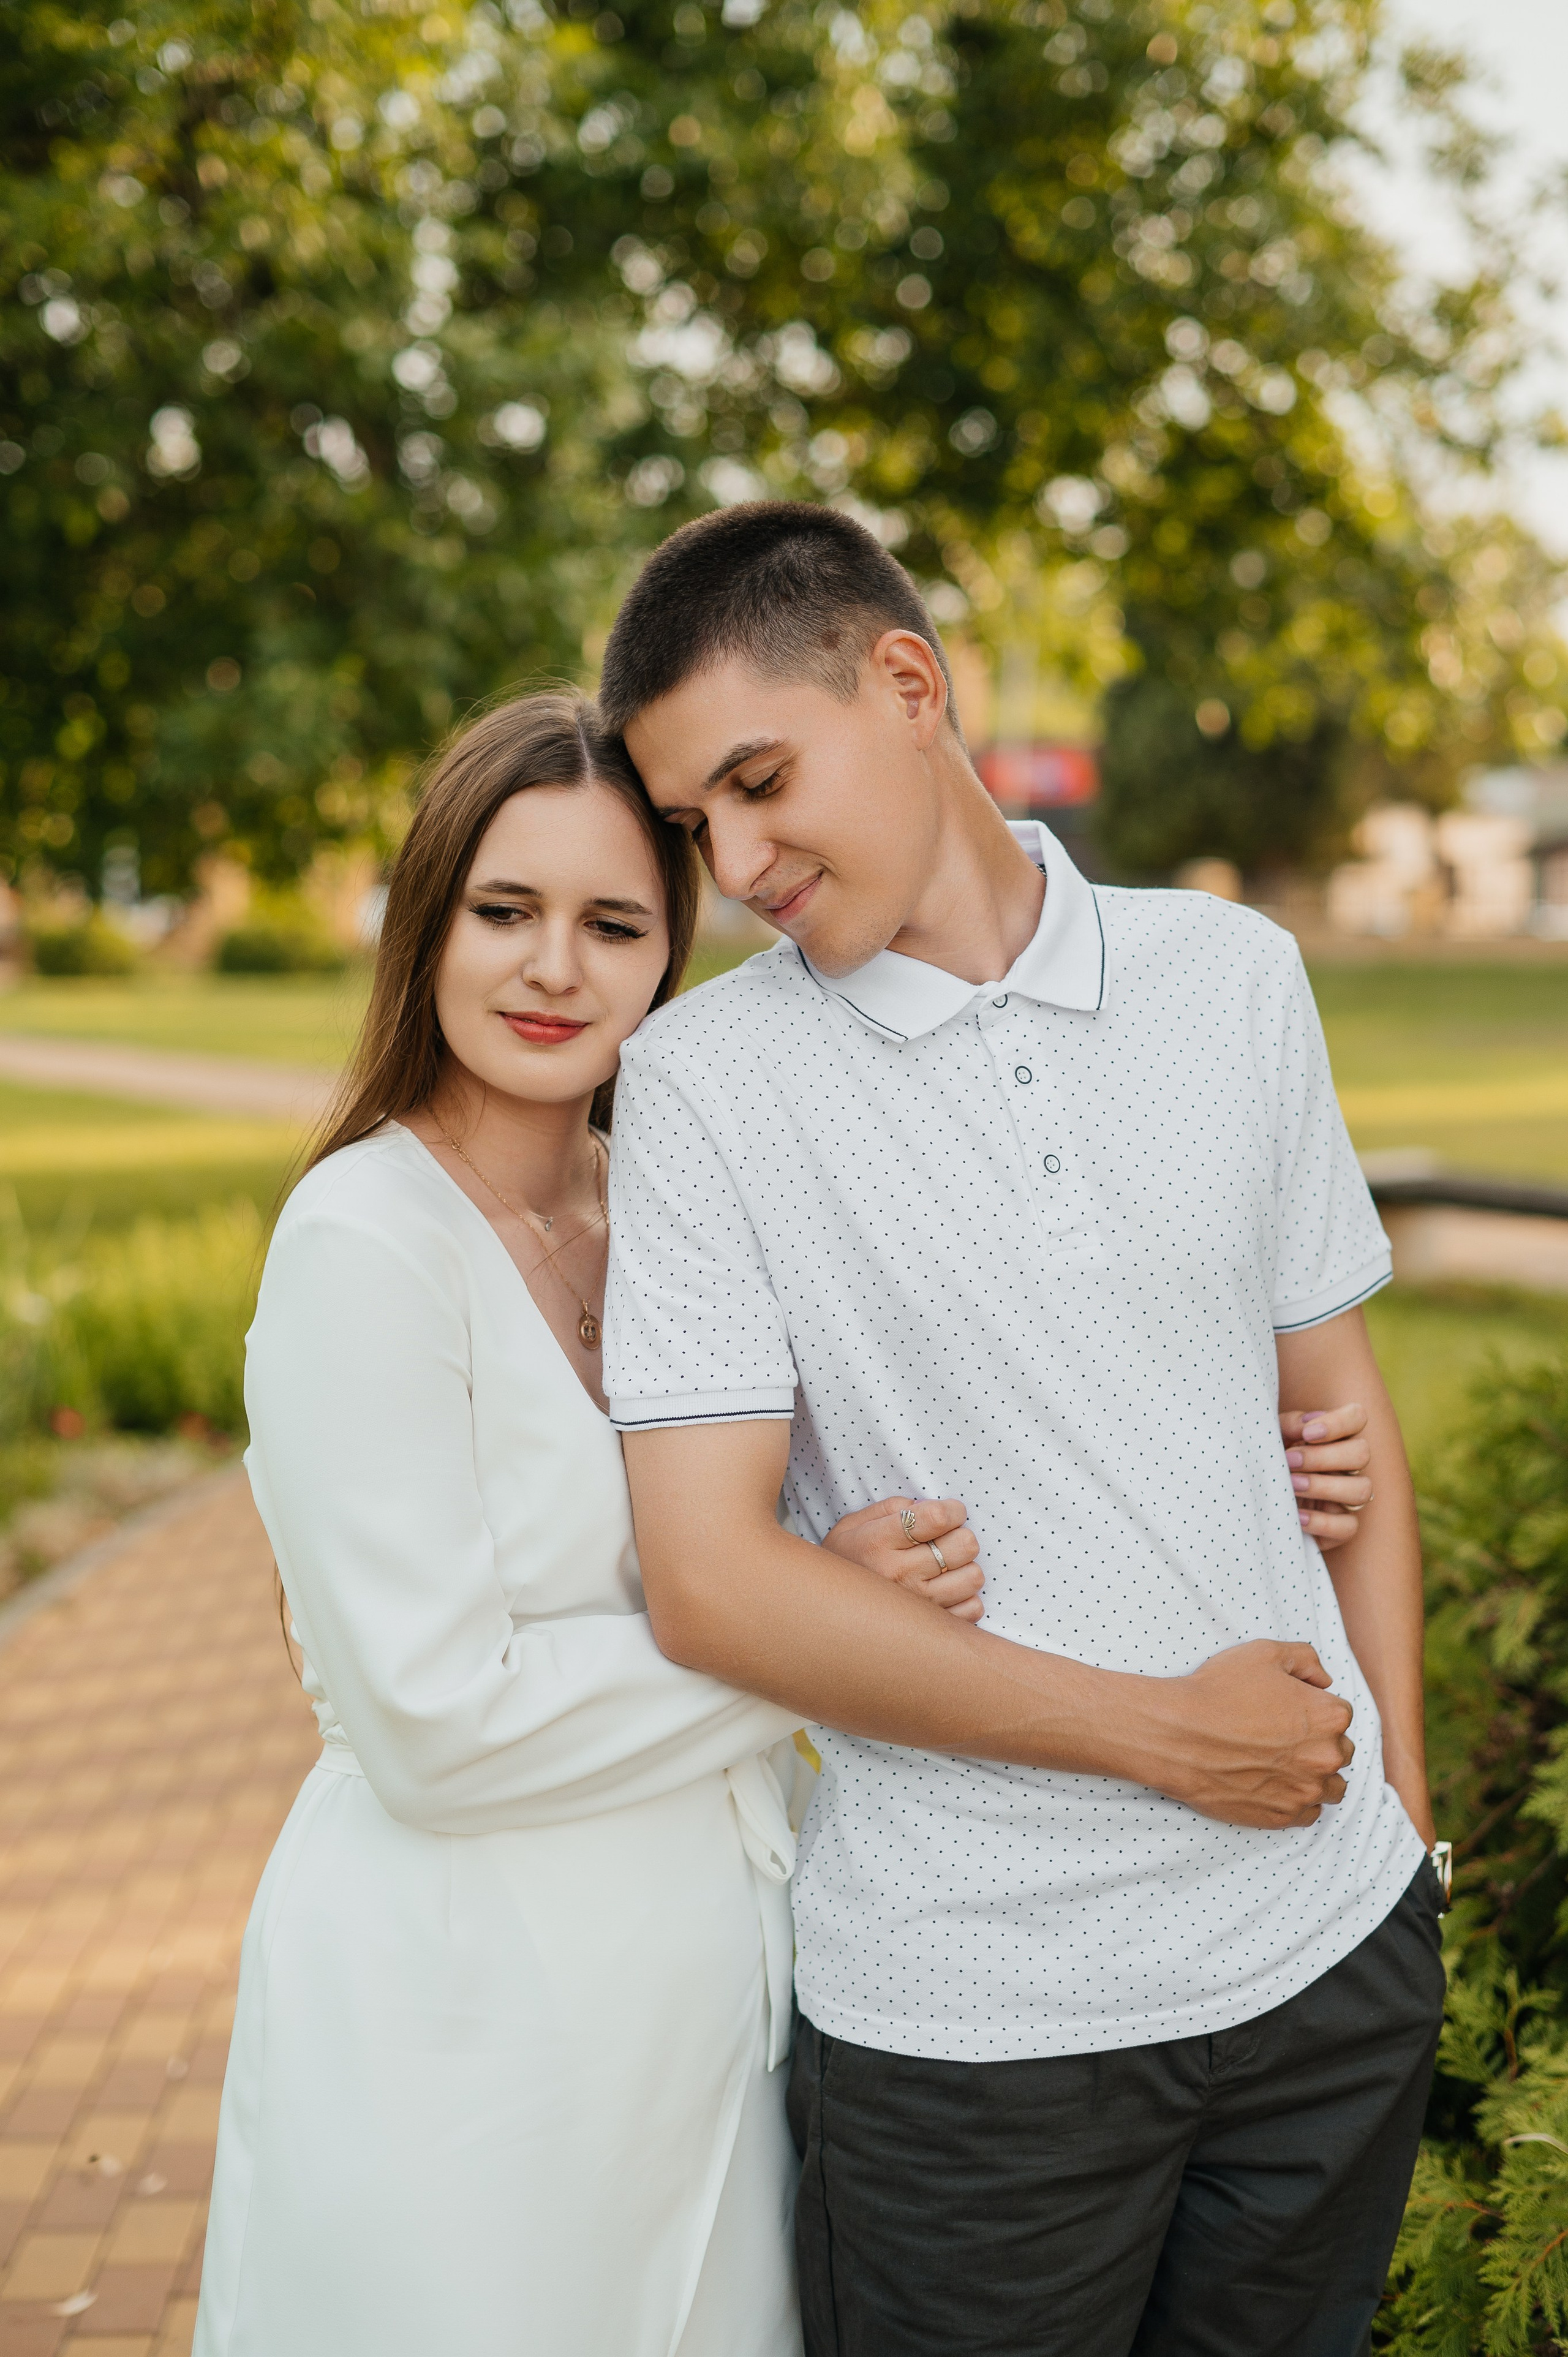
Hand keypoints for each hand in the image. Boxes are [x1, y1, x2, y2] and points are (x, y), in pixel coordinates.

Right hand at [823, 1496, 983, 1621]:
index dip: (953, 1510)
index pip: (938, 1517)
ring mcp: (917, 1605)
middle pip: (964, 1545)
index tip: (949, 1513)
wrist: (827, 1610)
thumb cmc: (847, 1559)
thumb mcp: (855, 1524)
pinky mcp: (930, 1628)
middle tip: (944, 1541)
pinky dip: (964, 1598)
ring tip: (943, 1567)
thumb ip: (893, 1508)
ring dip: (964, 1567)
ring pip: (973, 1576)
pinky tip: (944, 1591)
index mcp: (879, 1542)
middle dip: (959, 1536)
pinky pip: (973, 1608)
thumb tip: (930, 1507)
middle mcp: (899, 1574)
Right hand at [1144, 1640, 1355, 1828]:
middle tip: (1284, 1737)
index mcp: (1328, 1716)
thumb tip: (1324, 1681)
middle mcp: (1326, 1756)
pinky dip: (1298, 1800)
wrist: (1177, 1736)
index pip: (1340, 1714)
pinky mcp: (1285, 1816)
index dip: (1314, 1709)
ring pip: (1332, 1787)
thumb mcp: (1263, 1653)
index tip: (1289, 1711)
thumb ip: (1305, 1658)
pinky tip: (1274, 1784)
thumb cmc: (1217, 1691)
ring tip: (1285, 1765)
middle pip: (1341, 1752)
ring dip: (1316, 1776)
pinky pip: (1310, 1813)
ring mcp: (1307, 1791)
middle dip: (1320, 1743)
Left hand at [1279, 1402, 1371, 1550]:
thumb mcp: (1273, 1438)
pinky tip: (1298, 1516)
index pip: (1357, 1417)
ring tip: (1291, 1485)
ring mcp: (1348, 1497)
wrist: (1257, 1501)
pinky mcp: (1342, 1527)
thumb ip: (1289, 1426)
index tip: (1307, 1434)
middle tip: (1289, 1460)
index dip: (1338, 1423)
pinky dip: (1323, 1522)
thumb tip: (1306, 1425)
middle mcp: (1348, 1466)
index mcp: (1335, 1437)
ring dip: (1324, 1486)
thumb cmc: (1269, 1462)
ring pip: (1362, 1489)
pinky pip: (1349, 1527)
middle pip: (1361, 1453)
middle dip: (1323, 1457)